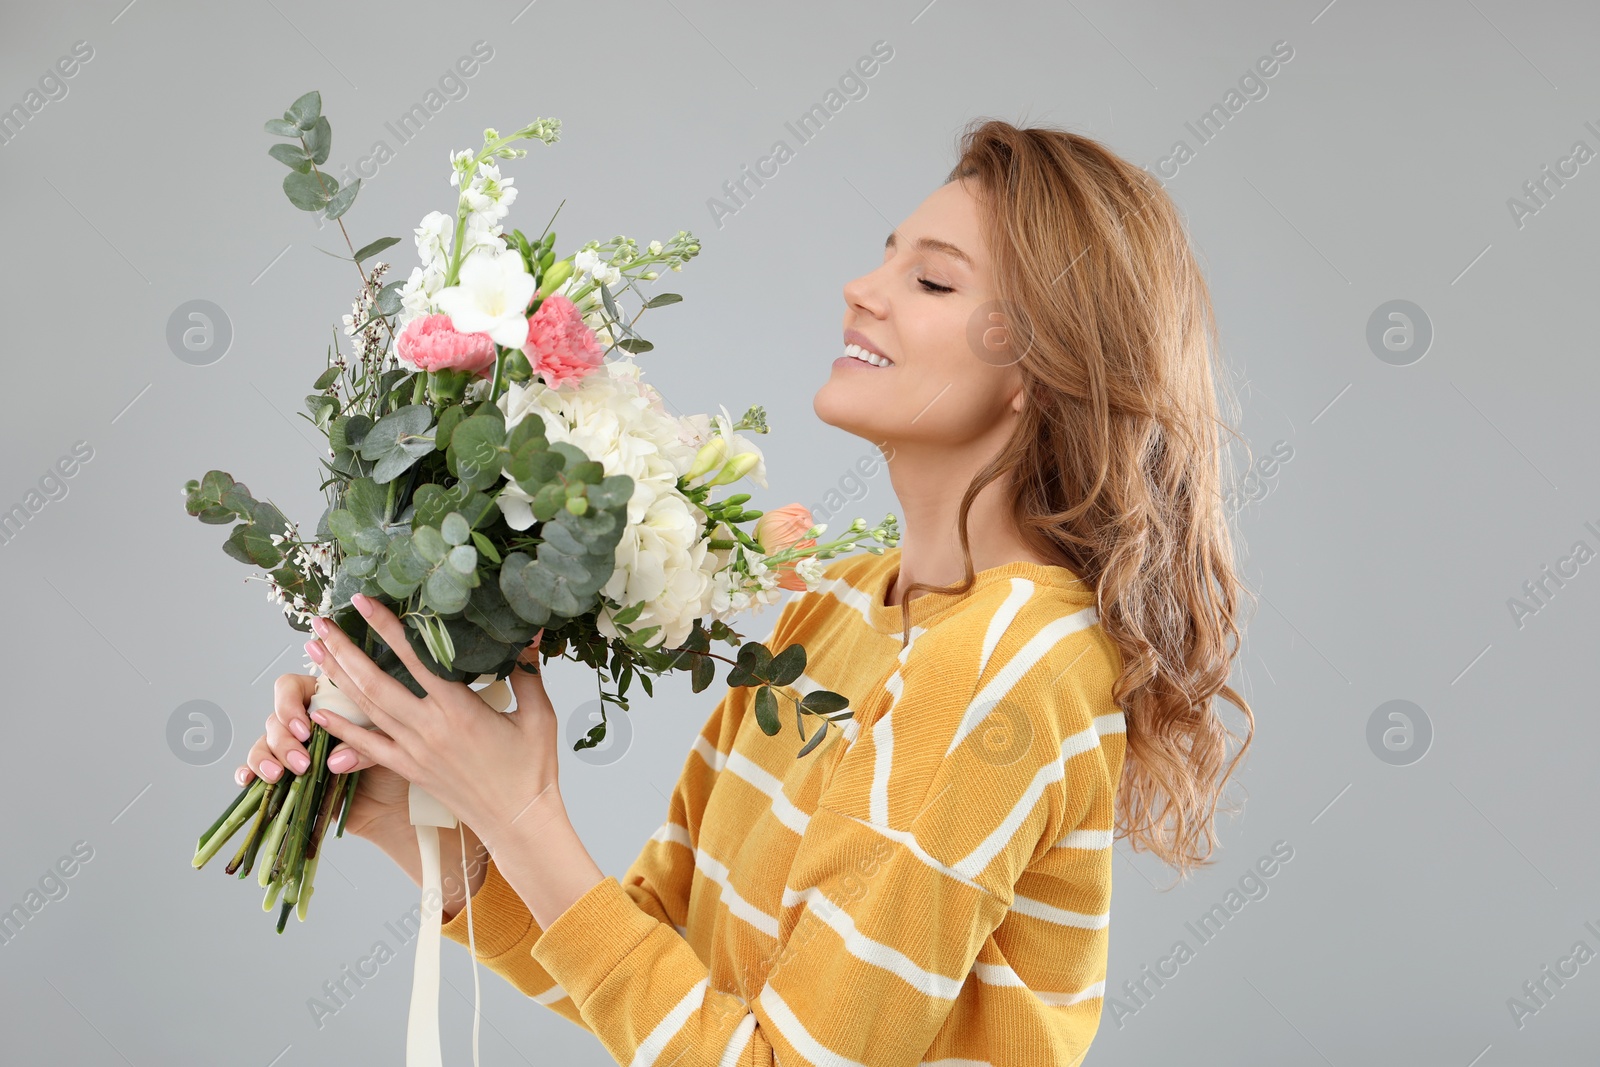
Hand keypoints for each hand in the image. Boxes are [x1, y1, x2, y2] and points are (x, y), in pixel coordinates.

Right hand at [234, 673, 411, 840]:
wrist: (390, 806)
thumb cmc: (390, 767)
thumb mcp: (385, 748)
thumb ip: (362, 747)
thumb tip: (334, 761)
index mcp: (326, 700)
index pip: (290, 687)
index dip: (289, 704)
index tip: (305, 727)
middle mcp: (305, 721)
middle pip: (275, 719)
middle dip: (284, 741)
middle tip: (303, 763)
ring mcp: (292, 748)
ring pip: (263, 743)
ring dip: (265, 758)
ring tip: (278, 775)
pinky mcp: (285, 774)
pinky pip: (255, 769)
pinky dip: (248, 772)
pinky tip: (247, 780)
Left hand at [303, 593, 561, 841]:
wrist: (518, 821)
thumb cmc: (533, 767)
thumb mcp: (538, 714)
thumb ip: (527, 669)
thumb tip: (534, 628)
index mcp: (460, 709)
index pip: (415, 658)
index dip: (386, 627)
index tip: (363, 602)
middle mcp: (429, 727)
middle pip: (375, 681)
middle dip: (344, 649)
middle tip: (320, 622)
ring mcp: (414, 750)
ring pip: (366, 708)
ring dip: (337, 678)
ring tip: (314, 650)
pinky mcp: (410, 769)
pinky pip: (368, 747)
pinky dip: (342, 729)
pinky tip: (319, 713)